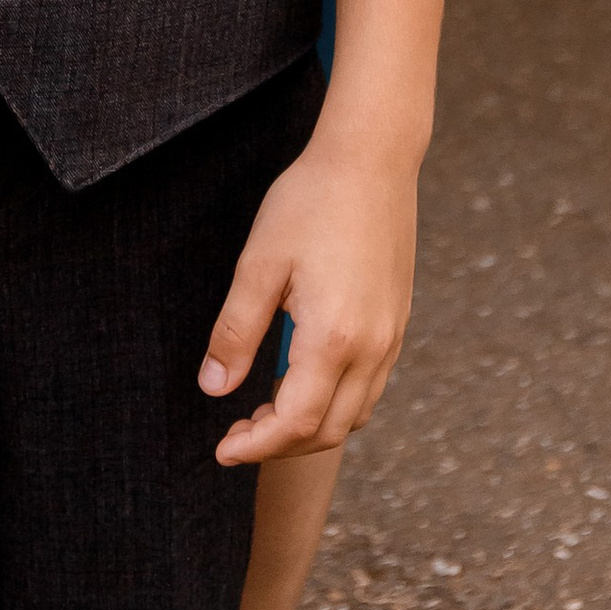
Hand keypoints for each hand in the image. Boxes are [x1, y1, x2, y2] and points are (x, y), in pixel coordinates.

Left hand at [198, 133, 420, 465]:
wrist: (372, 159)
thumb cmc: (310, 201)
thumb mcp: (259, 262)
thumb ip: (236, 331)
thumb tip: (213, 389)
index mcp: (334, 338)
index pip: (295, 423)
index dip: (256, 446)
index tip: (222, 450)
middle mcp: (371, 348)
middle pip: (329, 431)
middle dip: (281, 444)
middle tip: (237, 432)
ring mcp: (390, 337)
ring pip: (355, 415)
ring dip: (311, 428)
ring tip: (265, 410)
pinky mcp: (397, 322)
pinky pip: (371, 387)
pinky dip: (337, 403)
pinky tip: (304, 379)